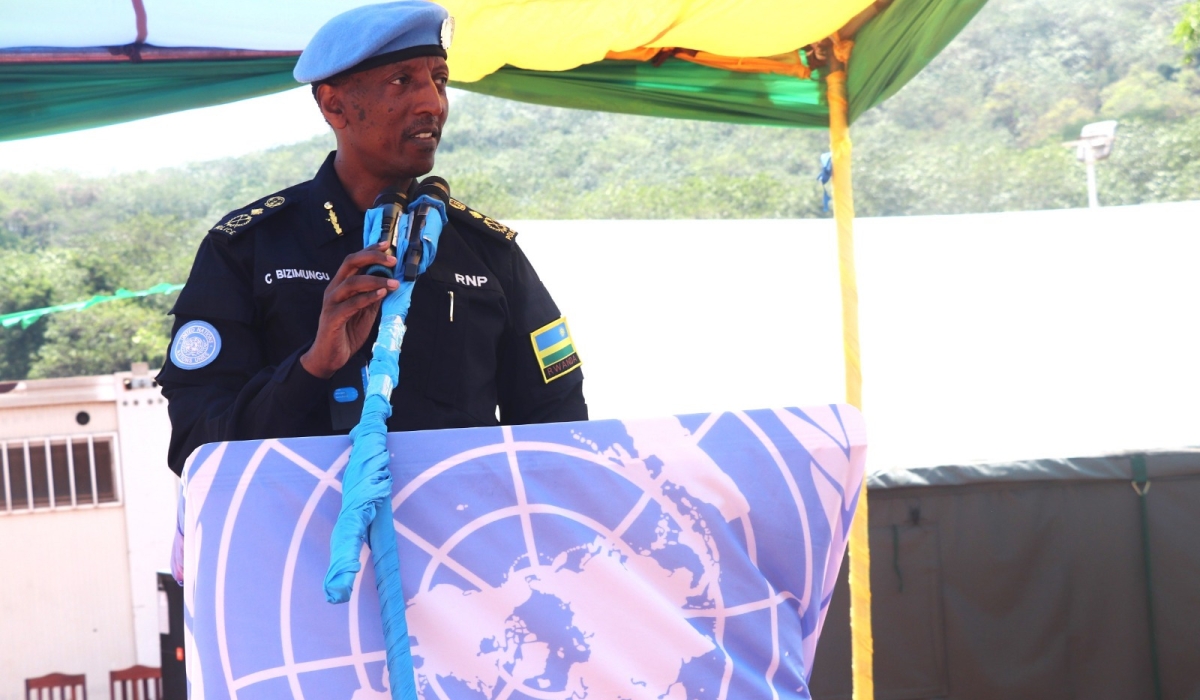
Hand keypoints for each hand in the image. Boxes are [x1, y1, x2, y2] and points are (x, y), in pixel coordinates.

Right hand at [300, 242, 397, 378]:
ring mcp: (332, 303)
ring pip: (352, 282)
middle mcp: (334, 289)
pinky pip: (351, 304)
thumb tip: (391, 281)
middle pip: (350, 263)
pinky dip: (367, 297)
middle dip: (372, 257)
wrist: (330, 357)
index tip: (387, 245)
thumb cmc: (347, 331)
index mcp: (341, 285)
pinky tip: (381, 294)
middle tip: (393, 260)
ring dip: (376, 280)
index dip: (370, 250)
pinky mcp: (332, 318)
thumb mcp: (366, 311)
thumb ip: (374, 296)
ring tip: (394, 283)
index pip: (354, 260)